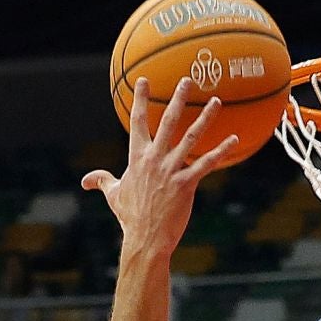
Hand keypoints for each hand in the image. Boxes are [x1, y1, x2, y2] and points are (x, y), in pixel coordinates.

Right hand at [82, 78, 239, 256]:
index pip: (138, 121)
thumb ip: (102, 181)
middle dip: (177, 98)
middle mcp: (154, 159)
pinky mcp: (186, 184)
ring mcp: (170, 170)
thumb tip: (85, 180)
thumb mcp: (114, 196)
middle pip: (167, 121)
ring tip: (216, 101)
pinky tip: (234, 139)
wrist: (145, 239)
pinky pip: (207, 163)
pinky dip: (221, 150)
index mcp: (137, 157)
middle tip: (186, 80)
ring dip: (205, 117)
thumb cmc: (130, 218)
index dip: (140, 99)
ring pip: (191, 137)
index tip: (144, 80)